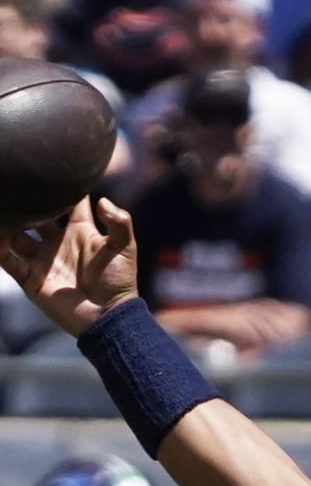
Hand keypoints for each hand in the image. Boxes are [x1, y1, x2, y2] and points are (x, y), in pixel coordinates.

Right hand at [0, 197, 138, 337]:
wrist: (108, 318)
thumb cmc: (119, 283)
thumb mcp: (124, 250)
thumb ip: (120, 224)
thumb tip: (103, 200)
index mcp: (80, 231)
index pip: (68, 202)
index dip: (62, 186)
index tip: (50, 168)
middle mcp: (57, 241)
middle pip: (35, 214)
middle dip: (25, 201)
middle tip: (14, 183)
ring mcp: (42, 258)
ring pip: (15, 234)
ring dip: (7, 221)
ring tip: (1, 206)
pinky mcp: (30, 277)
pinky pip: (5, 258)